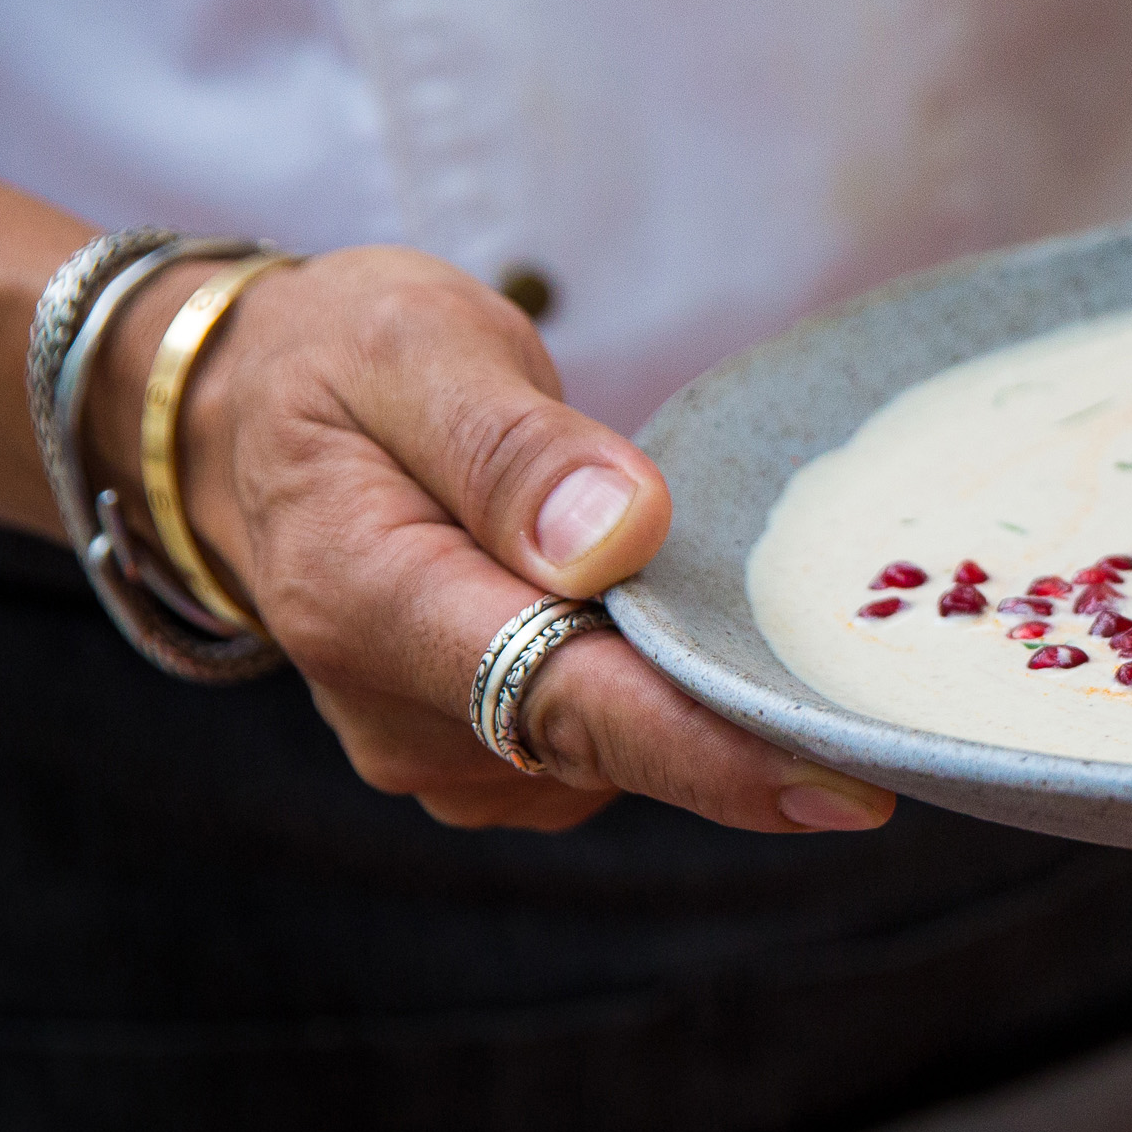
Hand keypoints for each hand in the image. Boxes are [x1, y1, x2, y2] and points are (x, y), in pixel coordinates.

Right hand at [89, 246, 894, 833]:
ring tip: (762, 601)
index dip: (708, 750)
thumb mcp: (414, 346)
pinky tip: (694, 623)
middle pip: (608, 742)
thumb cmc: (336, 361)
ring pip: (614, 748)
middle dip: (747, 731)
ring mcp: (437, 747)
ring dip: (704, 699)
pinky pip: (601, 740)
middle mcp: (399, 709)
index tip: (844, 785)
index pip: (562, 699)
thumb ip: (512, 446)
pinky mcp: (478, 750)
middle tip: (894, 706)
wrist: (237, 419)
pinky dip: (666, 695)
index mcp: (368, 600)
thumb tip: (617, 535)